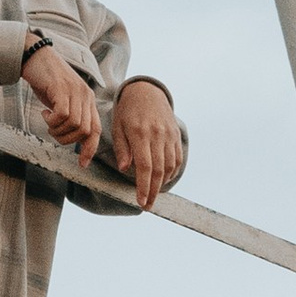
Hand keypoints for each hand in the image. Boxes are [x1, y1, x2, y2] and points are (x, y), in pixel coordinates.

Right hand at [20, 41, 102, 155]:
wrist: (35, 56)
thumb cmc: (46, 79)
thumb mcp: (62, 99)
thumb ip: (70, 114)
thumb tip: (71, 136)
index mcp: (88, 99)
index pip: (96, 130)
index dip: (90, 148)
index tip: (82, 163)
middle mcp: (85, 95)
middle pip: (85, 131)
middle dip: (67, 140)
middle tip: (53, 132)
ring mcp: (75, 91)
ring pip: (74, 125)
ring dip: (58, 130)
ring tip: (48, 121)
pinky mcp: (62, 89)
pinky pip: (63, 115)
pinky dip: (52, 121)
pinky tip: (45, 113)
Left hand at [111, 78, 185, 209]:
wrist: (146, 91)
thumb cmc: (127, 111)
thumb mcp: (118, 127)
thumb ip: (122, 149)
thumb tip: (125, 170)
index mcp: (140, 133)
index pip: (144, 166)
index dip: (143, 187)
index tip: (141, 202)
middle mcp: (157, 135)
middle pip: (158, 170)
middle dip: (153, 191)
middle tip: (147, 205)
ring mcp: (169, 135)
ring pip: (170, 166)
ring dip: (162, 183)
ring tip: (153, 194)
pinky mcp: (176, 135)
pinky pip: (177, 158)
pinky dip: (172, 172)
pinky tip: (163, 179)